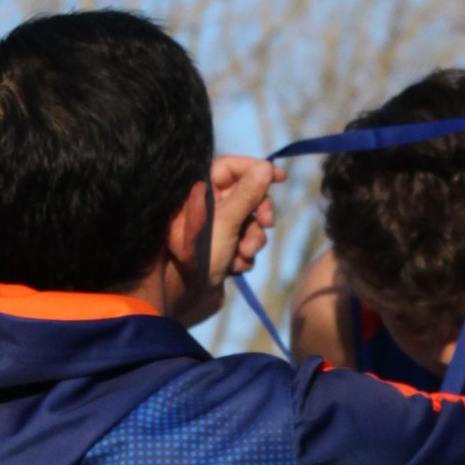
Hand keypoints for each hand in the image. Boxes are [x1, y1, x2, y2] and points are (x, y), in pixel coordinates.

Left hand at [210, 156, 282, 282]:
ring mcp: (216, 230)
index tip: (280, 178)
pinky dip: (244, 256)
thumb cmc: (199, 254)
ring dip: (253, 239)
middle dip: (259, 213)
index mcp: (200, 193)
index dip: (255, 169)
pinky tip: (233, 268)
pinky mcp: (223, 251)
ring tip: (243, 254)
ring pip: (250, 223)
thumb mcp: (226, 220)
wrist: (185, 298)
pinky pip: (245, 245)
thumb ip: (248, 193)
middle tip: (267, 222)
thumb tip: (266, 166)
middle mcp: (207, 208)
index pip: (230, 168)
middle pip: (247, 195)